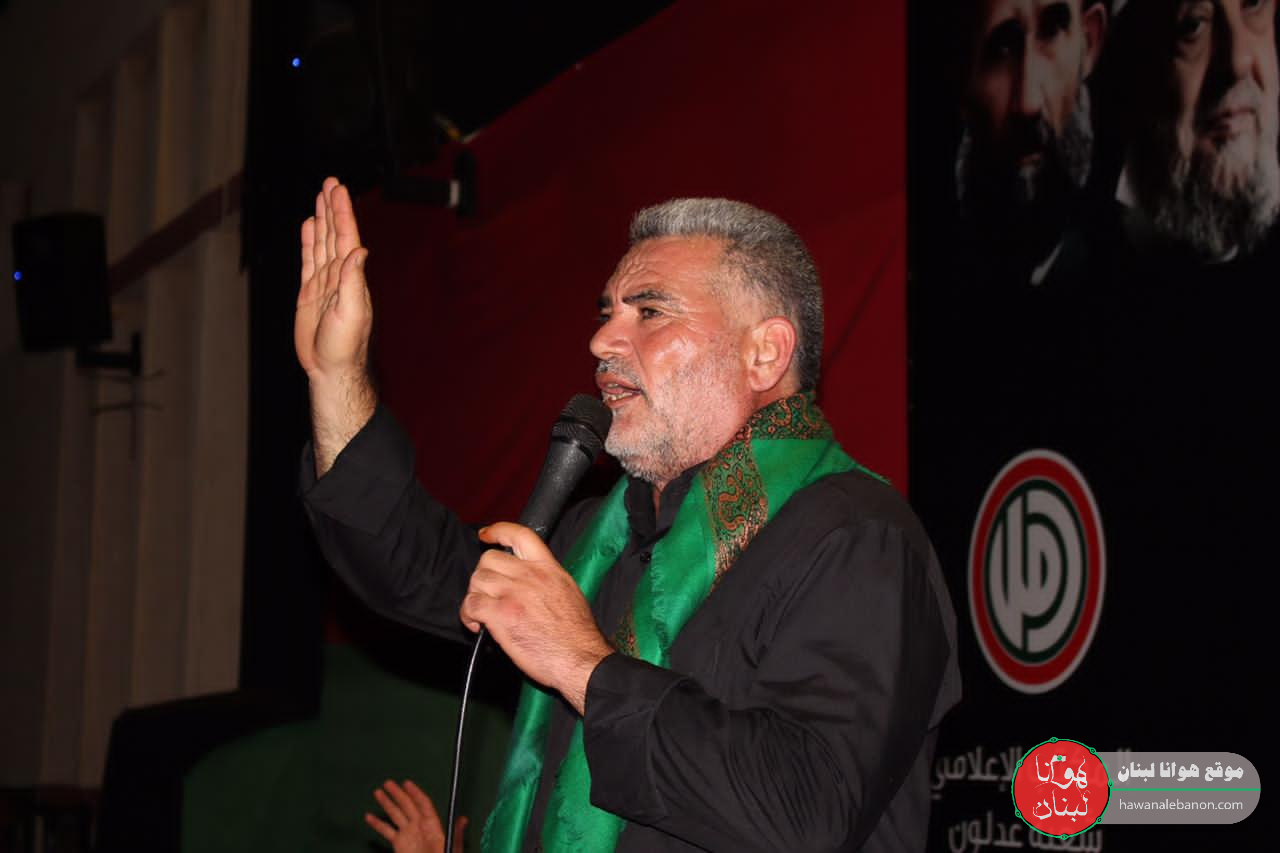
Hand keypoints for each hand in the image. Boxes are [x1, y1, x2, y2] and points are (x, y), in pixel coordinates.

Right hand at [297, 177, 376, 474]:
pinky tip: (309, 226)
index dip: (341, 212)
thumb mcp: (353, 313)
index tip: (338, 189)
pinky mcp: (309, 293)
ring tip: (320, 196)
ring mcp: (324, 283)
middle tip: (330, 181)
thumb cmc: (345, 347)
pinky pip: (308, 261)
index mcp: (350, 277)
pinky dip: (309, 241)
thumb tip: (359, 250)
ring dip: (321, 219)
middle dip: (332, 207)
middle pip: (334, 234)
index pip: (345, 237)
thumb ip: (353, 281)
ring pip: (321, 243)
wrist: (330, 369)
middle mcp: (339, 276)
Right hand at [365, 779, 465, 852]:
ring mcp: (408, 834)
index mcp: (432, 824)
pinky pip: (386, 831)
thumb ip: (455, 833)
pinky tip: (369, 817)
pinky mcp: (399, 844)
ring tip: (378, 792)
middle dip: (397, 793)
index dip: (415, 792)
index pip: (423, 803)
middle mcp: (419, 826)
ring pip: (395, 814)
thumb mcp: (452, 846)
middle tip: (388, 783)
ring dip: (386, 803)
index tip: (406, 783)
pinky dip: (377, 824)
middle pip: (407, 805)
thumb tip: (463, 819)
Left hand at [461, 523, 613, 713]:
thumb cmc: (577, 635)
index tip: (485, 535)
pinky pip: (471, 604)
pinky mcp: (502, 614)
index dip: (497, 530)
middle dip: (482, 576)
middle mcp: (530, 575)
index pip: (520, 535)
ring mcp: (514, 593)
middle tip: (487, 595)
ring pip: (477, 581)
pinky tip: (477, 626)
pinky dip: (467, 615)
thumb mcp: (569, 592)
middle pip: (489, 559)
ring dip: (474, 597)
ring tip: (481, 614)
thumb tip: (525, 581)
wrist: (580, 659)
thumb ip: (546, 579)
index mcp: (549, 568)